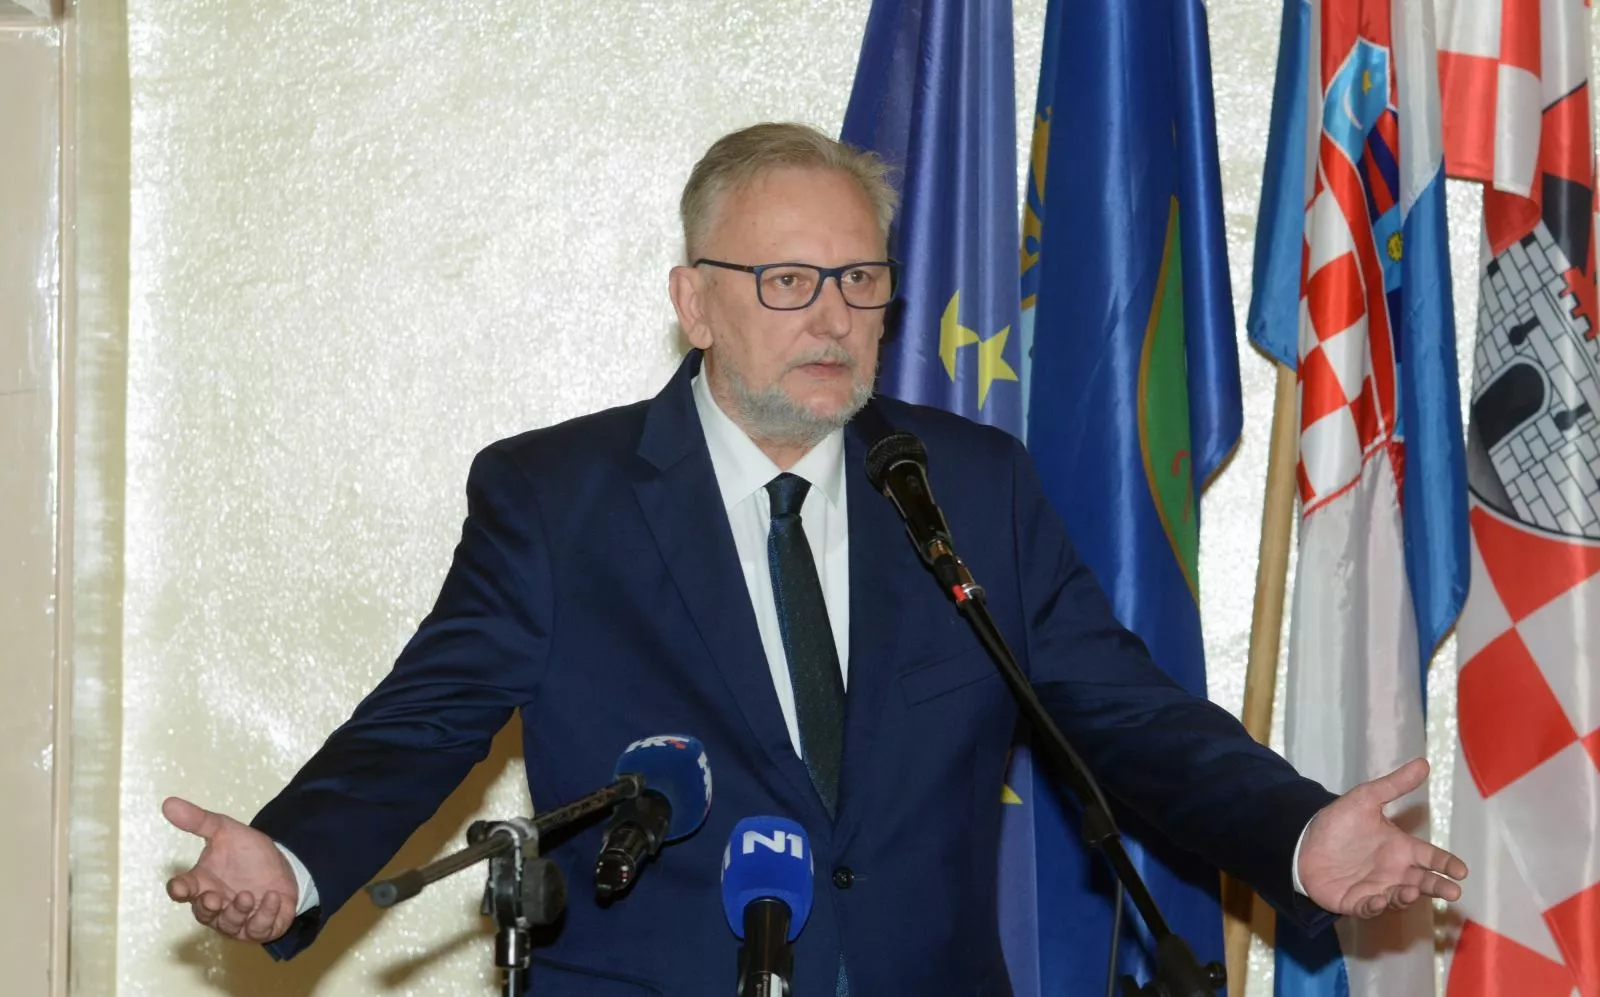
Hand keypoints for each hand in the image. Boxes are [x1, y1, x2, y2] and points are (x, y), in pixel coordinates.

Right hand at [163, 796, 298, 942]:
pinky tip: (273, 897)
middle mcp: (216, 905)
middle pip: (203, 914)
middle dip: (208, 908)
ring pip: (229, 925)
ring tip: (247, 896)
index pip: (182, 890)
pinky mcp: (260, 927)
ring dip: (237, 913)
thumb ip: (199, 821)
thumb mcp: (225, 830)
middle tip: (215, 898)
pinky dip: (265, 916)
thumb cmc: (247, 852)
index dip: (179, 890)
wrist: (282, 864)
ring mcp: (237, 920)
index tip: (180, 886)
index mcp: (201, 883)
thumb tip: (168, 803)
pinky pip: (259, 930)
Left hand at [1298, 757, 1466, 917]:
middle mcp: (1394, 871)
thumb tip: (1423, 763)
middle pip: (1423, 882)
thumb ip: (1394, 785)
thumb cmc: (1339, 823)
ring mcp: (1377, 888)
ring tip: (1410, 891)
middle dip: (1439, 887)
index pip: (1430, 857)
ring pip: (1399, 897)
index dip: (1447, 864)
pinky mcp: (1356, 901)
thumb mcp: (1365, 799)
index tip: (1461, 870)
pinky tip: (1378, 899)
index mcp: (1401, 848)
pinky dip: (1376, 906)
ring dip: (1407, 896)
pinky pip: (1370, 908)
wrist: (1304, 841)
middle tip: (1453, 891)